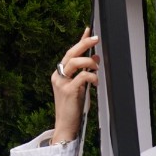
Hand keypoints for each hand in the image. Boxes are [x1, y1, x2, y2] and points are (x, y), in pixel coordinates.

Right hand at [50, 27, 99, 143]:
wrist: (65, 125)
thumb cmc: (73, 107)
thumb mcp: (80, 87)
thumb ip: (85, 73)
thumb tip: (95, 58)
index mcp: (59, 74)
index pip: (70, 53)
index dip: (80, 41)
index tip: (88, 30)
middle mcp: (58, 76)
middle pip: (70, 54)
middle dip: (84, 44)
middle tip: (96, 39)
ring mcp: (61, 83)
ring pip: (75, 62)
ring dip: (89, 61)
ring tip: (97, 66)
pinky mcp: (68, 90)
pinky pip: (82, 76)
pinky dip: (92, 77)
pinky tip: (96, 82)